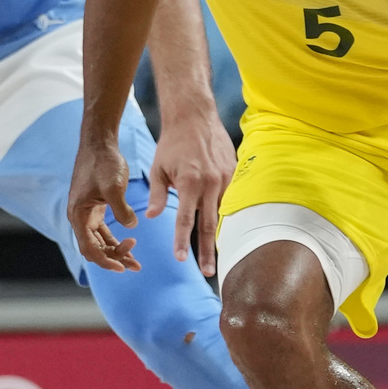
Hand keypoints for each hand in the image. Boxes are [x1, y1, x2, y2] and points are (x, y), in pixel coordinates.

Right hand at [68, 136, 139, 272]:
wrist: (100, 143)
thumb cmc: (103, 162)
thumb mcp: (113, 186)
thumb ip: (122, 209)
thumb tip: (131, 227)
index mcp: (78, 215)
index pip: (89, 249)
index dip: (105, 261)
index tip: (122, 267)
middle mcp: (79, 218)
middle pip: (94, 249)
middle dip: (114, 259)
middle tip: (136, 265)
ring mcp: (88, 213)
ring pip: (100, 242)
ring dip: (116, 251)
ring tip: (136, 261)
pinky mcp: (97, 208)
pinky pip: (104, 231)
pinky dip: (116, 239)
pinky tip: (131, 242)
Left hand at [145, 104, 234, 276]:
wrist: (194, 116)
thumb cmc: (172, 142)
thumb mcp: (158, 168)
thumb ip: (158, 195)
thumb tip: (152, 218)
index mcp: (191, 183)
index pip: (186, 220)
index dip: (183, 241)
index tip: (181, 259)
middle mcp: (212, 183)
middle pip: (210, 224)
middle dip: (208, 251)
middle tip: (209, 272)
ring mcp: (226, 178)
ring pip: (224, 212)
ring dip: (221, 233)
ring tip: (219, 254)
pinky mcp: (234, 172)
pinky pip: (231, 197)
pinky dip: (227, 212)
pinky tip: (226, 225)